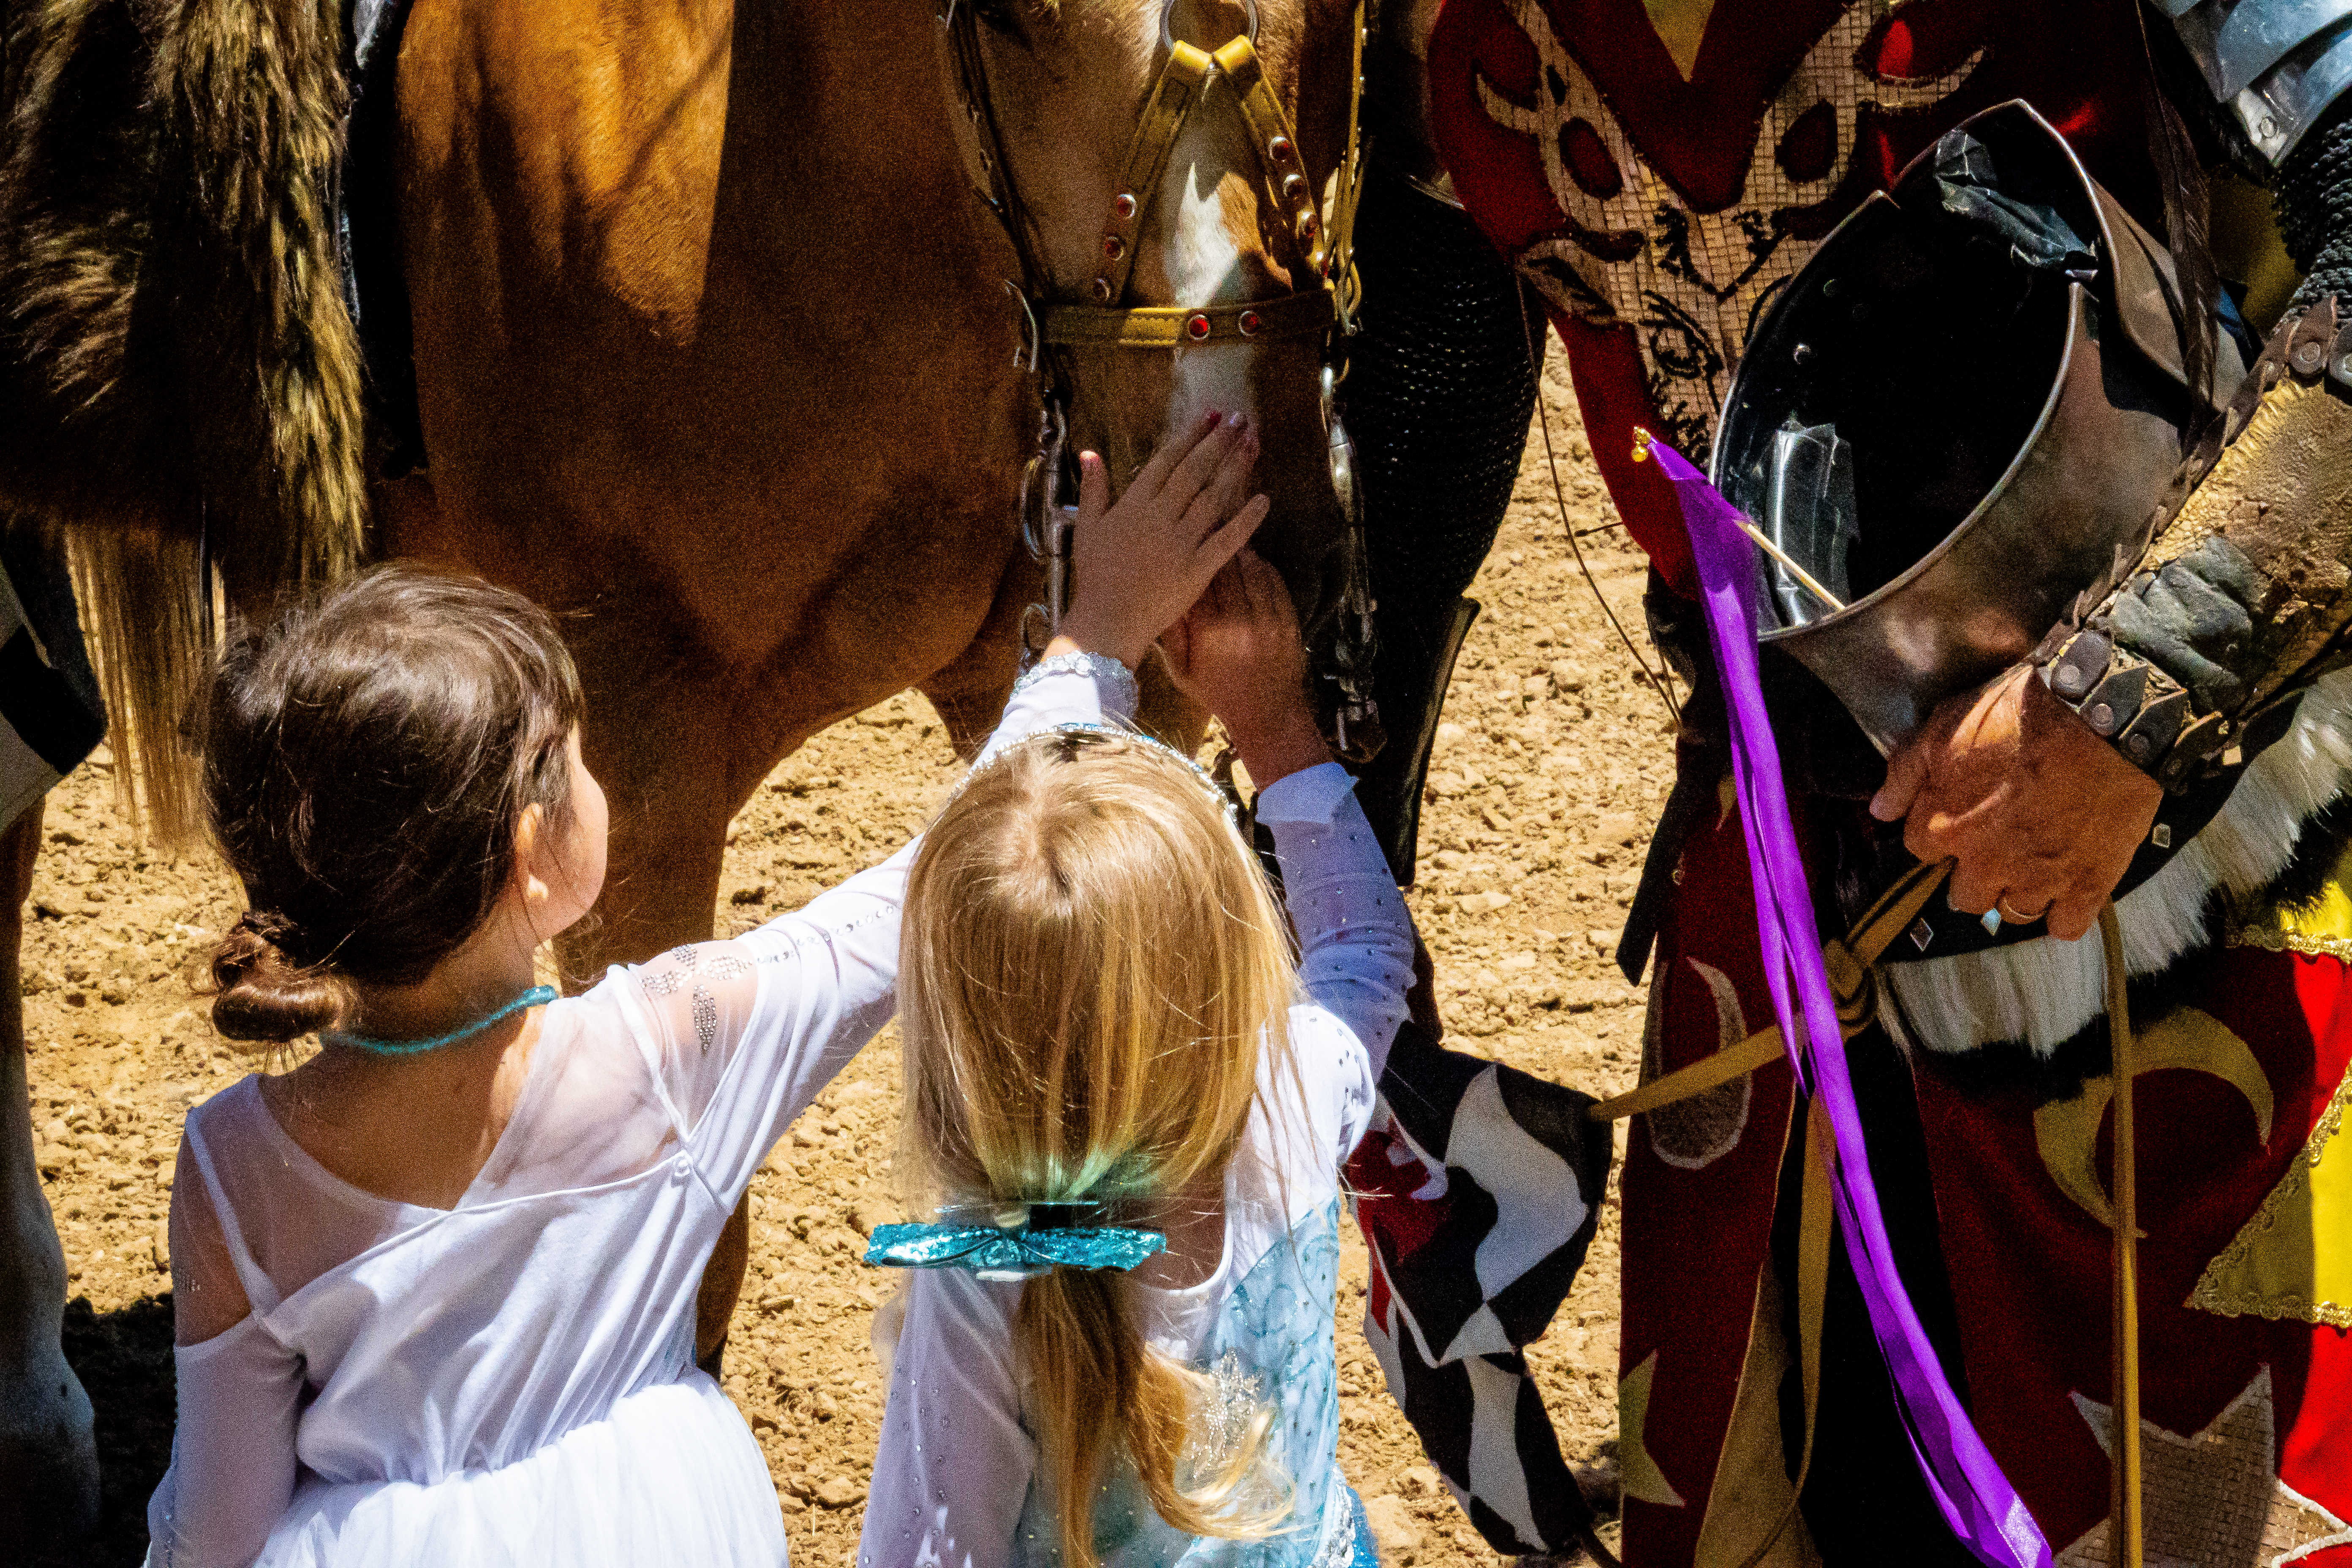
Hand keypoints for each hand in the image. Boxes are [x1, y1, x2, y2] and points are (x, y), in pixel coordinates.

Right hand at [1049, 411, 1270, 669]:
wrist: (1106, 621)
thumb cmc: (1094, 576)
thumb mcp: (1086, 527)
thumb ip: (1092, 489)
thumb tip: (1089, 453)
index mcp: (1134, 503)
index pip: (1167, 460)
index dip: (1191, 436)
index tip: (1210, 416)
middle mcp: (1160, 516)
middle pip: (1195, 471)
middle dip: (1219, 442)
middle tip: (1241, 419)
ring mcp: (1181, 541)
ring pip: (1213, 497)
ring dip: (1235, 468)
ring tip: (1253, 444)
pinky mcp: (1198, 568)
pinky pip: (1227, 540)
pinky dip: (1247, 520)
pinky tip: (1264, 500)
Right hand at [1161, 550, 1329, 787]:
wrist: (1268, 715)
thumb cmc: (1218, 693)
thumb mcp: (1181, 672)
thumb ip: (1170, 635)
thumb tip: (1160, 596)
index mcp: (1209, 633)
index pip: (1198, 580)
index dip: (1192, 558)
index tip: (1187, 544)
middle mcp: (1239, 621)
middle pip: (1226, 568)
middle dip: (1215, 547)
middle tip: (1207, 531)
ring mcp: (1268, 618)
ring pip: (1252, 568)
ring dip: (1240, 553)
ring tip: (1229, 543)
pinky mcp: (1289, 619)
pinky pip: (1274, 580)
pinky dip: (1262, 567)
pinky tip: (1253, 562)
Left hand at [1870, 663, 2163, 940]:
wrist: (2102, 716)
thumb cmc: (2019, 713)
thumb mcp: (1943, 727)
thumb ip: (1905, 775)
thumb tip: (1880, 810)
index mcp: (1945, 828)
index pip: (1921, 849)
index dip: (1938, 832)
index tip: (1957, 817)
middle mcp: (1986, 863)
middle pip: (1964, 894)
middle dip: (1975, 873)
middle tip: (1998, 844)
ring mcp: (2038, 879)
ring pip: (2013, 911)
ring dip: (2018, 893)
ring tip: (2034, 864)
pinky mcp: (2088, 885)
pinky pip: (2065, 925)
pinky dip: (2065, 913)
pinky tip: (2068, 889)